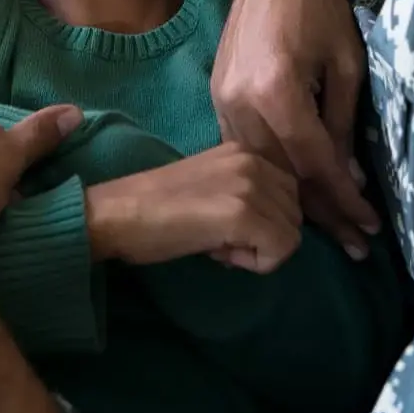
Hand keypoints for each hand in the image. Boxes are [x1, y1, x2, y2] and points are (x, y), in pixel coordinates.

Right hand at [86, 143, 301, 272]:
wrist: (118, 213)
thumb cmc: (154, 207)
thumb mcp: (211, 185)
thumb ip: (246, 193)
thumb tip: (272, 226)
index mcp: (245, 149)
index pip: (288, 194)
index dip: (264, 220)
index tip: (225, 226)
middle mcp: (254, 159)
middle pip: (295, 214)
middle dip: (266, 236)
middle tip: (221, 239)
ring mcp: (250, 185)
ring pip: (291, 234)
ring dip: (260, 251)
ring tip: (219, 243)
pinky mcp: (243, 214)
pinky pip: (280, 251)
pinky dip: (255, 263)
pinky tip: (220, 253)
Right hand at [212, 0, 380, 257]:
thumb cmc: (322, 8)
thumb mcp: (346, 68)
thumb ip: (341, 127)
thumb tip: (349, 181)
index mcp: (277, 93)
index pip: (315, 166)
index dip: (345, 203)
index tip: (370, 229)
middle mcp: (241, 102)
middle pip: (284, 176)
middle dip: (323, 214)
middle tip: (356, 244)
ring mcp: (222, 99)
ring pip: (261, 168)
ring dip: (295, 200)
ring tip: (330, 228)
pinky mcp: (217, 93)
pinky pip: (244, 147)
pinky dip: (272, 172)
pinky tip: (294, 190)